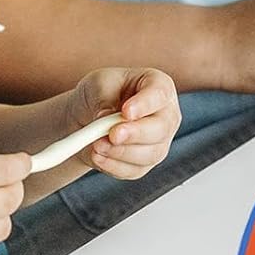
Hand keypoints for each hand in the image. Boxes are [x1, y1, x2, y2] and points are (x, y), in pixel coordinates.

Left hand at [61, 67, 180, 180]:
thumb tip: (105, 118)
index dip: (145, 104)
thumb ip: (104, 99)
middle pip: (161, 128)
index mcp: (159, 86)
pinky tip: (97, 156)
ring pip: (150, 154)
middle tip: (113, 134)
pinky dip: (113, 166)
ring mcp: (159, 142)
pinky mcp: (145, 163)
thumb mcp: (99, 84)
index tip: (126, 112)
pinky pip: (134, 170)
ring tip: (97, 145)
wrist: (88, 115)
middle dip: (136, 134)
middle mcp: (166, 115)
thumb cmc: (101, 92)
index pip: (160, 94)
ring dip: (121, 152)